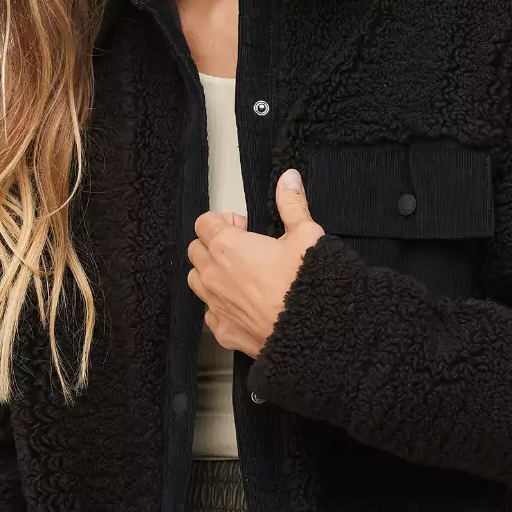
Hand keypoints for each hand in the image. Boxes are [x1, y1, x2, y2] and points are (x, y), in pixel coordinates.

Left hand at [186, 168, 323, 358]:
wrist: (315, 332)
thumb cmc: (308, 284)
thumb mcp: (306, 236)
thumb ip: (292, 204)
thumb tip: (288, 178)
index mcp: (228, 247)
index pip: (204, 223)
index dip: (222, 221)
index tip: (243, 227)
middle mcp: (214, 276)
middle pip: (195, 250)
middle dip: (213, 245)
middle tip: (242, 248)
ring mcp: (216, 306)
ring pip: (196, 281)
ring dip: (210, 273)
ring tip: (239, 275)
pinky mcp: (224, 331)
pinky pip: (209, 313)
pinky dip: (220, 305)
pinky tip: (243, 304)